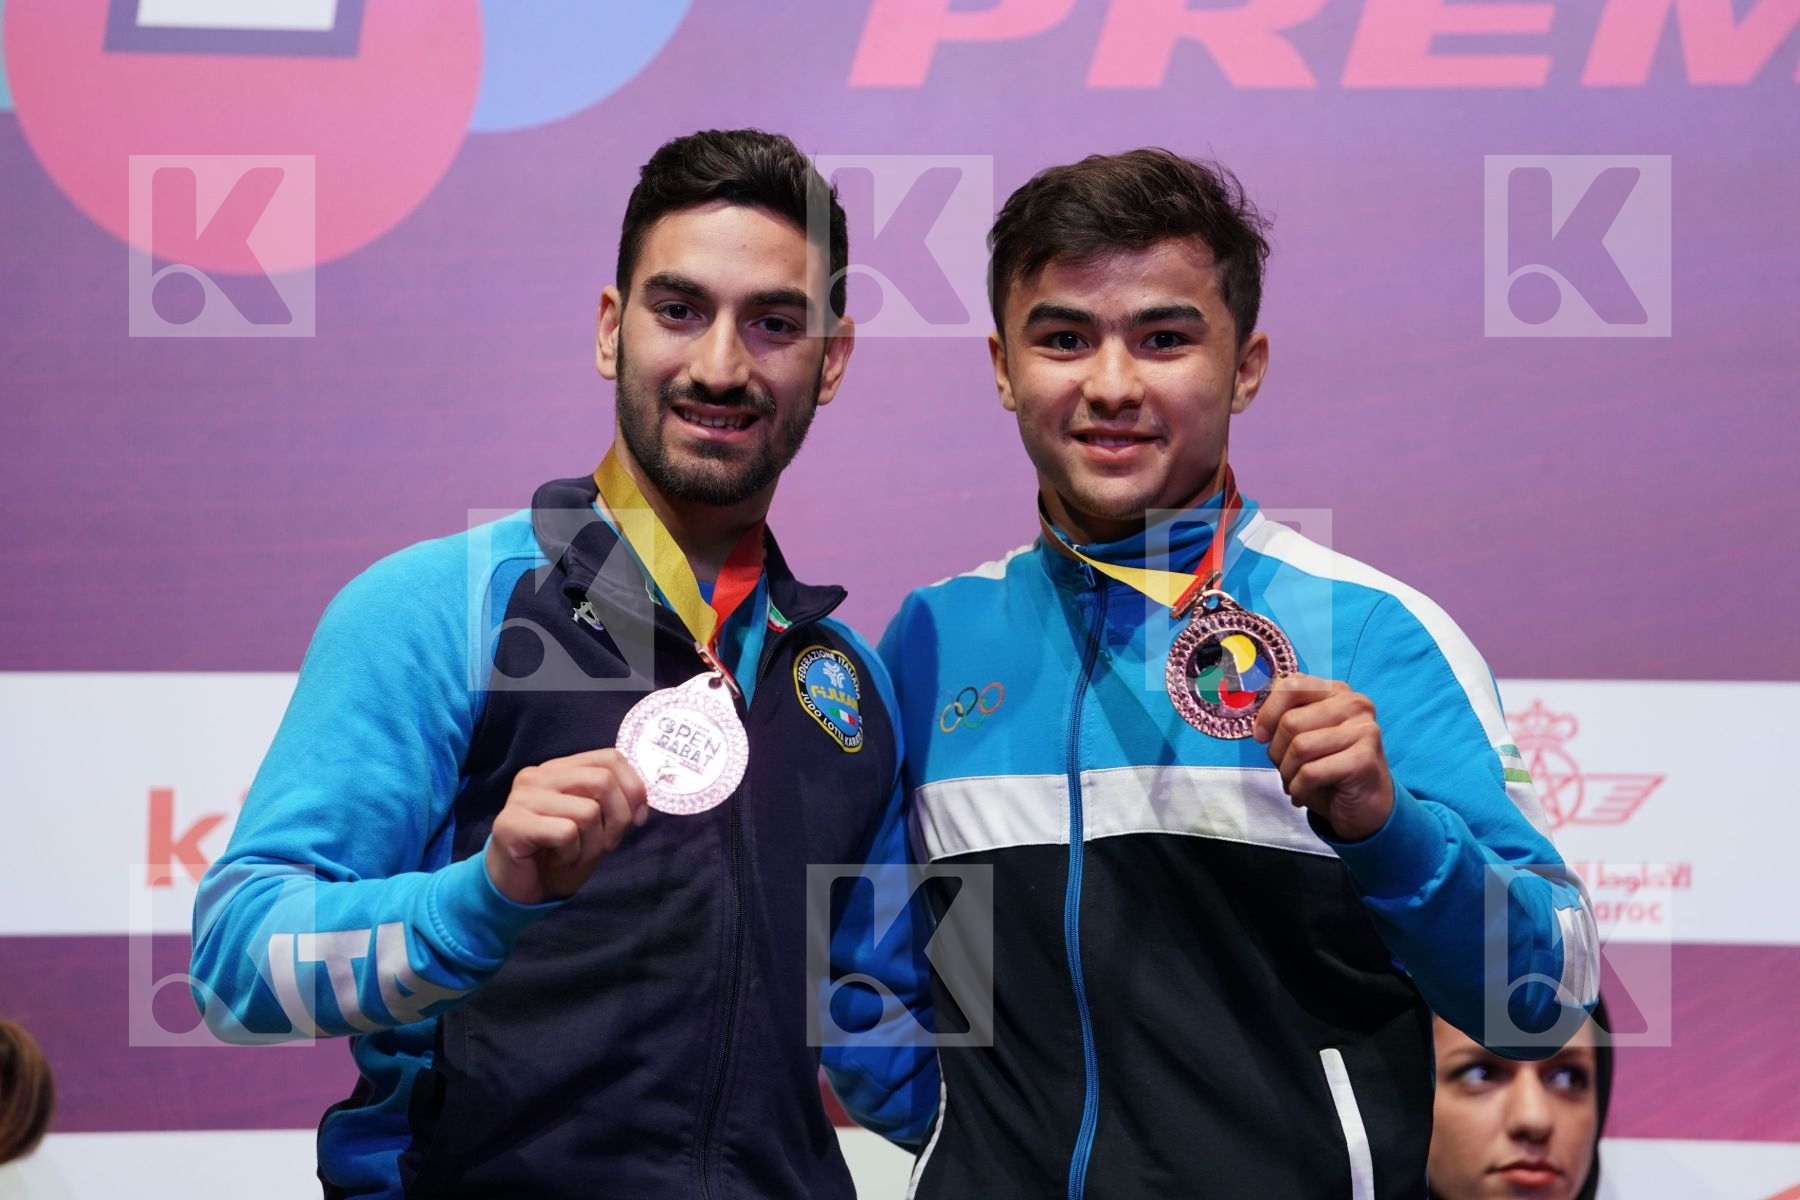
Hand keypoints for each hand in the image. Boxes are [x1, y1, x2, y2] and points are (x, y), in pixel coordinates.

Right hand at [484, 749, 648, 904]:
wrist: (518, 891)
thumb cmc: (559, 856)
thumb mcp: (595, 825)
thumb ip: (612, 801)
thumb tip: (640, 798)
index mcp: (559, 769)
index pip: (610, 758)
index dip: (634, 788)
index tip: (638, 819)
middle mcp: (537, 775)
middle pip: (603, 780)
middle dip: (619, 819)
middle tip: (607, 844)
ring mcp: (521, 797)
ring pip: (588, 811)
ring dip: (592, 845)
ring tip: (574, 854)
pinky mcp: (511, 823)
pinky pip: (566, 834)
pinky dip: (572, 855)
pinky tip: (557, 860)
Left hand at [1253, 674, 1393, 841]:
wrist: (1366, 806)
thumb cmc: (1329, 768)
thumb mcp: (1304, 736)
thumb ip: (1284, 717)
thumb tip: (1256, 719)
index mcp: (1337, 691)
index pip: (1291, 685)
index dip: (1267, 713)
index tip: (1261, 736)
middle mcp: (1354, 704)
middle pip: (1291, 721)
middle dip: (1277, 751)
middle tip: (1285, 767)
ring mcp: (1363, 730)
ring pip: (1299, 747)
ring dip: (1287, 772)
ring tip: (1294, 781)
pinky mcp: (1364, 760)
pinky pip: (1310, 772)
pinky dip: (1298, 788)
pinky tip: (1303, 793)